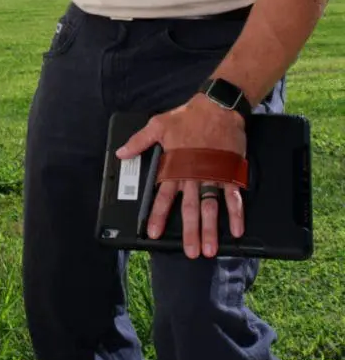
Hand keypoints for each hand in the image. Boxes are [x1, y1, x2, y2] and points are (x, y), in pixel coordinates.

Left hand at [116, 95, 246, 257]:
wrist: (217, 107)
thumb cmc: (187, 116)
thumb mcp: (157, 125)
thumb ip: (139, 142)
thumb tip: (121, 153)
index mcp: (175, 167)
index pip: (163, 196)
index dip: (158, 215)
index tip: (153, 233)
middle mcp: (193, 175)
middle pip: (190, 208)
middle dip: (190, 232)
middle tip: (191, 252)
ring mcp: (213, 175)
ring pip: (211, 207)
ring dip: (211, 229)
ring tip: (211, 248)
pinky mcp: (229, 172)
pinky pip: (233, 196)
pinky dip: (236, 213)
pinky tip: (237, 230)